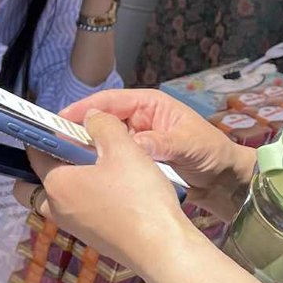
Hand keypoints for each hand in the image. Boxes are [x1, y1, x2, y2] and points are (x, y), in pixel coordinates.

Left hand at [19, 110, 198, 276]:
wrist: (162, 248)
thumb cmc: (139, 196)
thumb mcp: (123, 148)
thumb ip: (103, 125)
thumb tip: (91, 116)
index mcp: (56, 184)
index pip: (34, 153)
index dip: (46, 135)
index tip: (65, 126)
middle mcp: (57, 208)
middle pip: (34, 184)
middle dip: (46, 165)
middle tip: (75, 150)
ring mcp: (74, 227)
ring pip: (57, 199)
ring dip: (69, 182)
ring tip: (100, 166)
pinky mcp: (93, 238)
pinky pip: (78, 212)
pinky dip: (86, 199)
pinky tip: (115, 188)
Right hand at [57, 88, 256, 219]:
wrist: (225, 181)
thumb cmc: (211, 153)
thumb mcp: (188, 145)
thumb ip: (159, 143)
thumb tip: (130, 144)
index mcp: (149, 104)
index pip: (110, 101)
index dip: (85, 108)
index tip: (62, 119)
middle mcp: (139, 119)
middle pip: (102, 120)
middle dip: (81, 130)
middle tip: (56, 143)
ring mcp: (136, 139)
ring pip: (105, 141)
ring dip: (89, 148)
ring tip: (66, 160)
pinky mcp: (136, 159)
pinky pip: (113, 158)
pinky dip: (101, 163)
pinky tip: (86, 173)